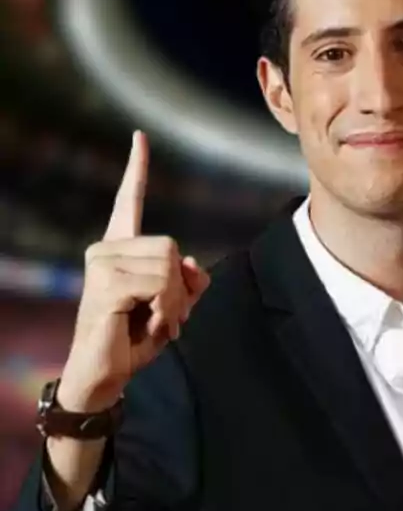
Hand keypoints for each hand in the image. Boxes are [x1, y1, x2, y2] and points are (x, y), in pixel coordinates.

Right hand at [56, 131, 209, 411]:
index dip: (136, 168)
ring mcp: (102, 264)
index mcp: (121, 248)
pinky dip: (167, 308)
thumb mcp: (173, 306)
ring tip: (155, 322)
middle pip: (173, 248)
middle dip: (181, 287)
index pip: (127, 201)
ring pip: (171, 266)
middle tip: (166, 316)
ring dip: (175, 301)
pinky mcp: (106, 283)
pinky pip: (162, 284)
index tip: (140, 136)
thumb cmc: (135, 338)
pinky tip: (147, 325)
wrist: (106, 374)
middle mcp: (107, 249)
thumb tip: (192, 266)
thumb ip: (187, 281)